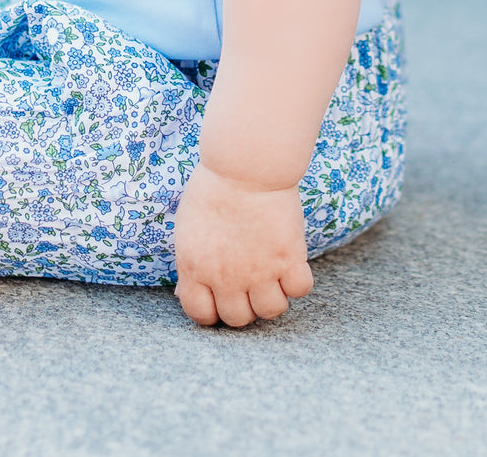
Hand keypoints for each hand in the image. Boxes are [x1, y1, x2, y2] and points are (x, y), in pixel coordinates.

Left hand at [173, 162, 313, 326]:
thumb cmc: (212, 190)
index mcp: (195, 269)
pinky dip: (298, 281)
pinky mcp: (288, 258)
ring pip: (271, 311)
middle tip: (249, 287)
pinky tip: (291, 264)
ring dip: (273, 298)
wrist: (244, 167)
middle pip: (238, 319)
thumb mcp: (187, 230)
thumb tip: (186, 292)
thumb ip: (189, 264)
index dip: (212, 312)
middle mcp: (226, 277)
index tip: (221, 301)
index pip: (201, 315)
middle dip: (244, 306)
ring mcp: (259, 271)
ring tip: (272, 278)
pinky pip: (300, 290)